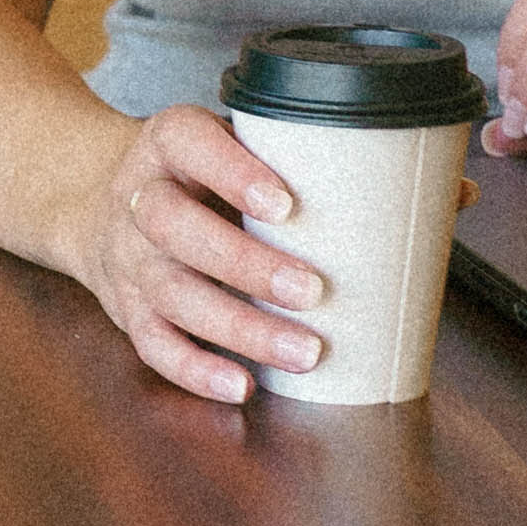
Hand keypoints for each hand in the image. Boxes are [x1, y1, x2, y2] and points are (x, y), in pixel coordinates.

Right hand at [76, 103, 328, 406]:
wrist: (98, 202)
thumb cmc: (195, 174)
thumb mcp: (229, 141)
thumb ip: (300, 156)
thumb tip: (428, 193)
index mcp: (167, 143)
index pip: (188, 143)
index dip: (233, 172)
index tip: (286, 204)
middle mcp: (139, 199)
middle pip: (175, 228)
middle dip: (245, 263)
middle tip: (312, 288)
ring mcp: (129, 259)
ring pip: (172, 294)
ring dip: (240, 328)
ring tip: (304, 351)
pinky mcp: (126, 310)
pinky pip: (154, 345)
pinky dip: (196, 371)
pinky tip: (242, 384)